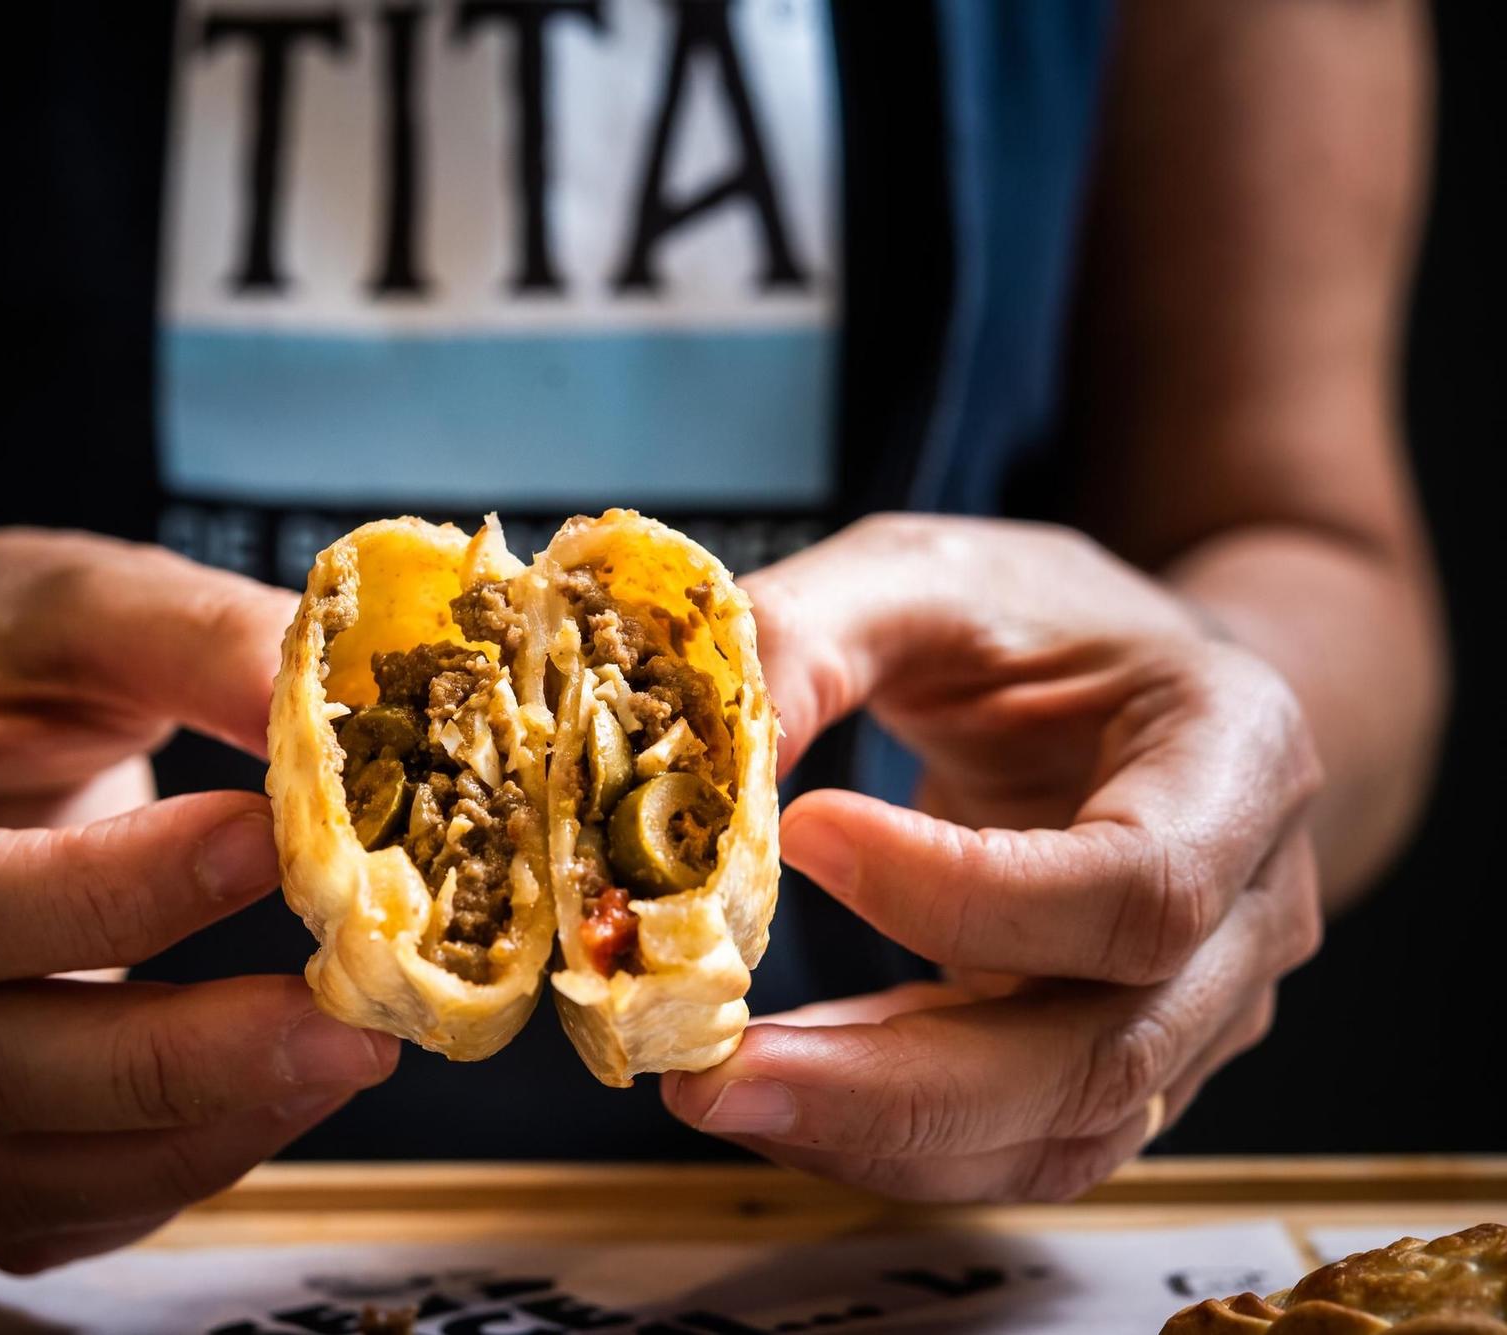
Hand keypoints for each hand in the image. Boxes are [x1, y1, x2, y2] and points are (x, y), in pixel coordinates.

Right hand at [0, 530, 397, 1270]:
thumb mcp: (92, 597)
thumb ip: (210, 641)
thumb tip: (371, 714)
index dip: (106, 895)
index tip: (268, 846)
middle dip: (179, 1059)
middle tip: (353, 1023)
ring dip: (194, 1133)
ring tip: (344, 1058)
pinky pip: (30, 1202)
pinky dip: (165, 1175)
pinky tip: (272, 1097)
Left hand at [663, 515, 1322, 1199]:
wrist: (1133, 685)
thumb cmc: (1036, 622)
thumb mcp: (921, 575)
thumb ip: (808, 635)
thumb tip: (687, 755)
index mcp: (1238, 759)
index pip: (1137, 884)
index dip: (968, 895)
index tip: (805, 838)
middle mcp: (1251, 912)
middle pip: (1103, 1054)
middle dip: (894, 1084)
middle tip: (716, 1070)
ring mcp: (1200, 1010)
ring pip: (1059, 1130)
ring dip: (875, 1132)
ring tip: (720, 1087)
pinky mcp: (1122, 1065)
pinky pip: (1019, 1144)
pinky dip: (889, 1137)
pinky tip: (777, 1089)